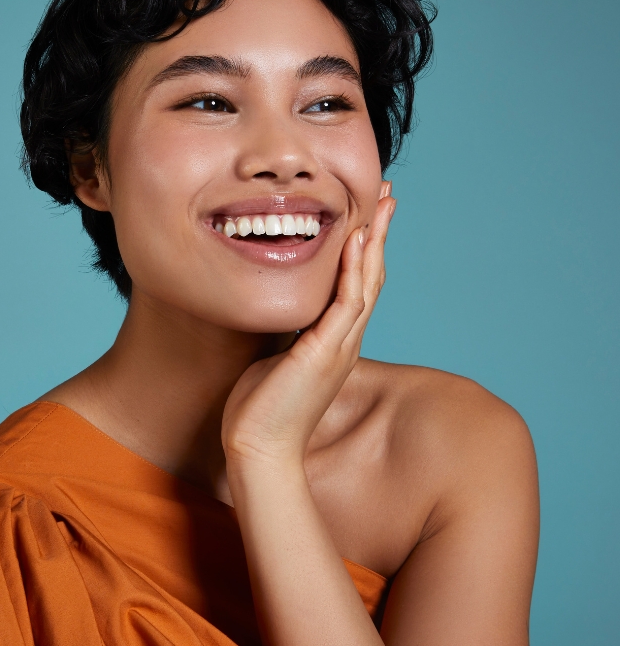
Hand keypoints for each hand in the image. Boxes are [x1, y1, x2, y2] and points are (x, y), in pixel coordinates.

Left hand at [222, 189, 395, 468]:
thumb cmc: (261, 410)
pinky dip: (353, 270)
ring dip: (374, 241)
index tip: (367, 215)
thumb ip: (287, 335)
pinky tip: (355, 239)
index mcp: (333, 342)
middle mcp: (344, 341)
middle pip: (371, 277)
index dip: (365, 249)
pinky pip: (346, 303)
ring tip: (382, 204)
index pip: (357, 286)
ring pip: (366, 283)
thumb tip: (279, 314)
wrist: (258, 449)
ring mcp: (338, 347)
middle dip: (378, 234)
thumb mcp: (277, 359)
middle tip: (387, 196)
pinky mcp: (324, 353)